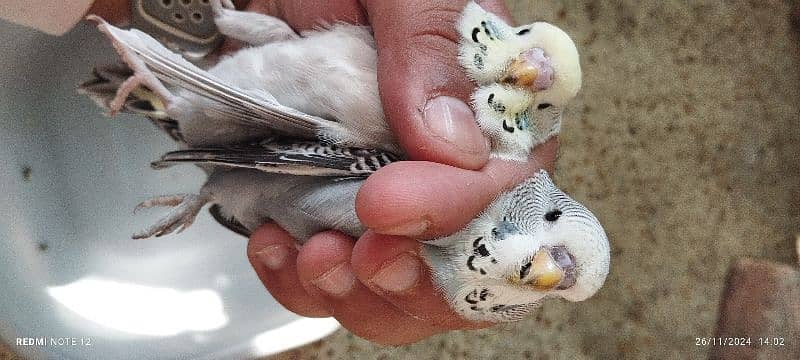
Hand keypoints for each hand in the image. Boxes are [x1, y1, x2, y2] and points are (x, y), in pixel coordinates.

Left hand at [237, 0, 558, 344]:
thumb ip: (432, 44)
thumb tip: (455, 146)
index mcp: (490, 104)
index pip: (510, 185)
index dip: (458, 213)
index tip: (386, 205)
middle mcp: (451, 160)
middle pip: (468, 261)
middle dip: (413, 278)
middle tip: (359, 252)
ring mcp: (392, 188)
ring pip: (404, 283)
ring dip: (356, 292)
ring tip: (310, 255)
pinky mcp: (332, 207)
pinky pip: (335, 275)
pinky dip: (300, 280)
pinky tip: (275, 246)